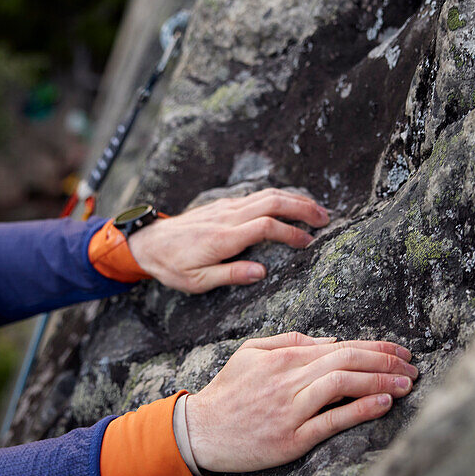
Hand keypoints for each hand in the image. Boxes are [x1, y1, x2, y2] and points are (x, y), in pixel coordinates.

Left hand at [126, 188, 329, 293]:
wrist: (149, 242)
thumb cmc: (172, 265)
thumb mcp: (197, 281)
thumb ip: (230, 275)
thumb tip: (261, 272)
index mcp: (223, 238)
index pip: (265, 227)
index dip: (290, 232)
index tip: (308, 242)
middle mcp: (227, 216)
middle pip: (272, 201)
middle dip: (302, 207)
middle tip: (325, 218)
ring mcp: (225, 207)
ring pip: (266, 194)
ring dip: (294, 199)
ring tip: (316, 210)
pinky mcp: (224, 205)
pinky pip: (256, 196)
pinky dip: (279, 197)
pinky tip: (291, 205)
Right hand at [185, 332, 416, 472]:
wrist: (201, 431)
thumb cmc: (228, 391)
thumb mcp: (251, 353)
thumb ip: (289, 341)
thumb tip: (330, 340)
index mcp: (283, 358)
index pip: (340, 346)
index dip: (375, 346)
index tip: (401, 350)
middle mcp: (289, 380)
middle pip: (347, 362)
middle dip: (386, 361)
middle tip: (413, 366)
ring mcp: (290, 411)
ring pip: (342, 386)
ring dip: (380, 382)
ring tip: (407, 384)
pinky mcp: (291, 440)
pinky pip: (331, 422)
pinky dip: (360, 410)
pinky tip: (383, 403)